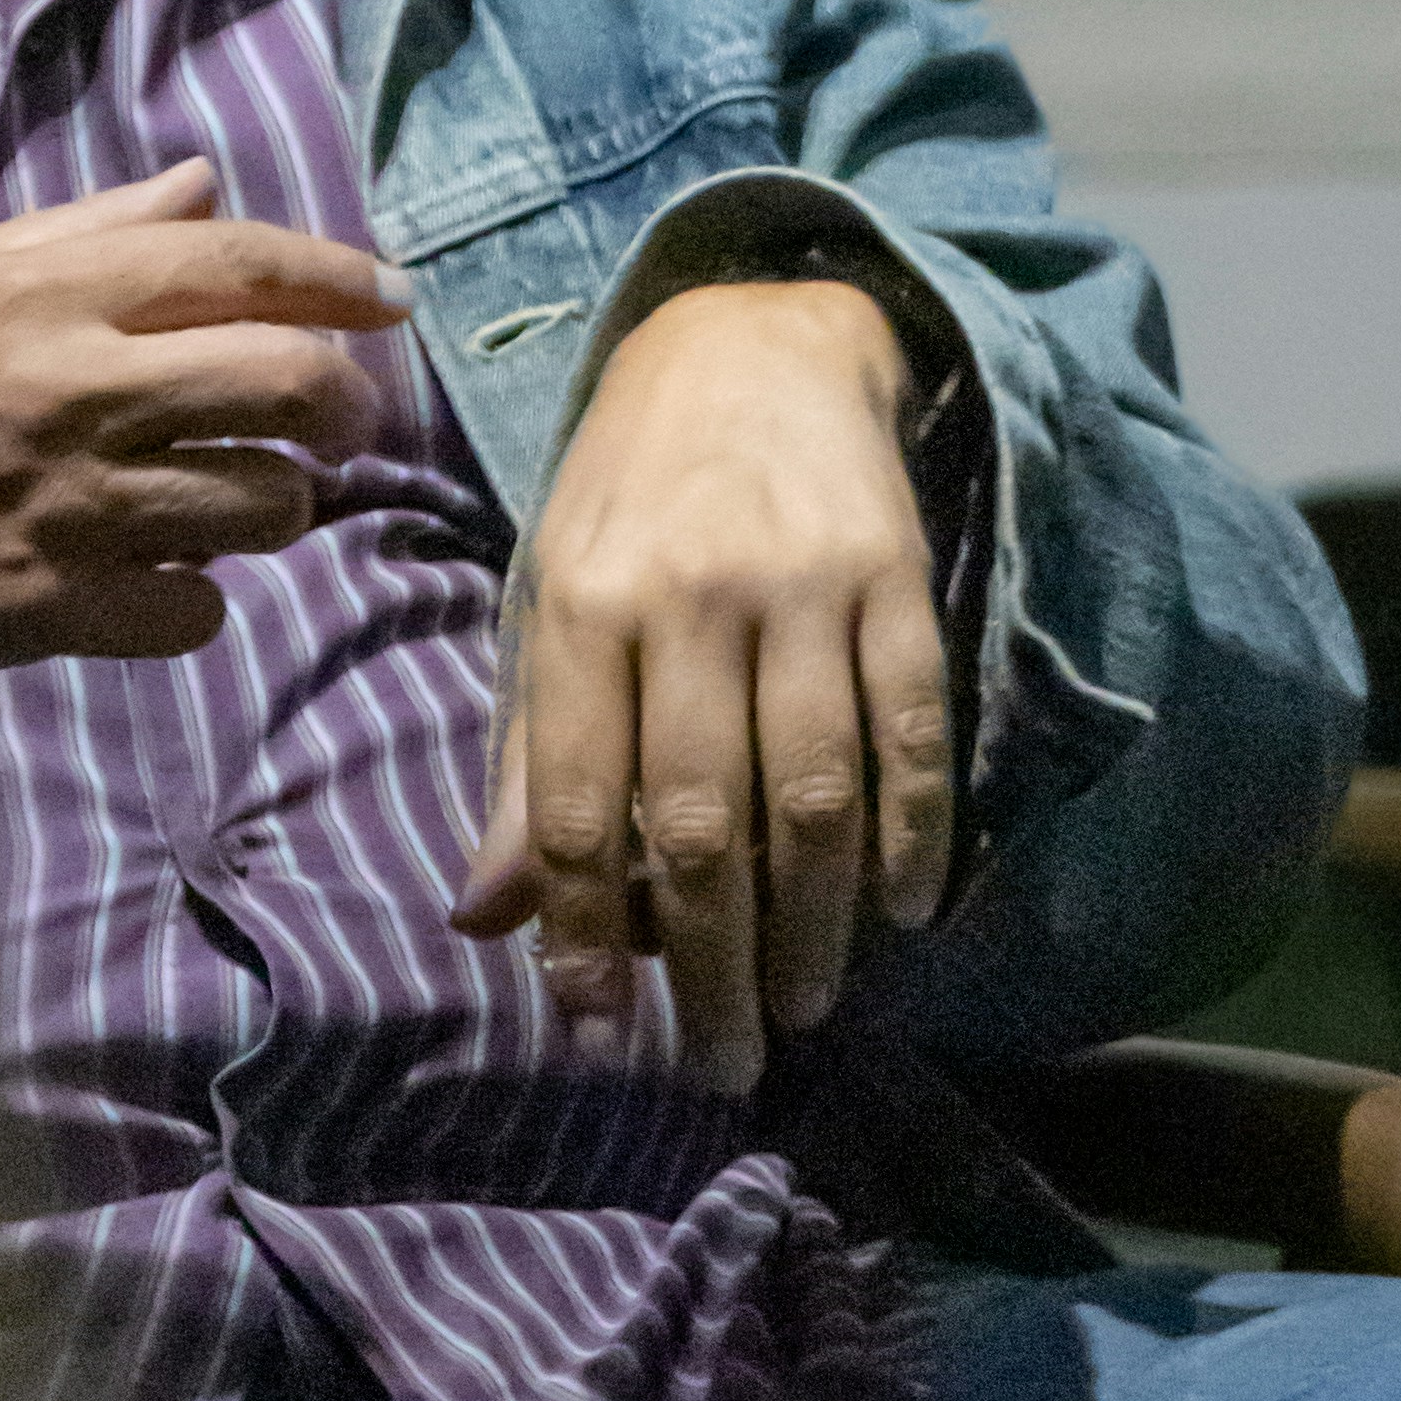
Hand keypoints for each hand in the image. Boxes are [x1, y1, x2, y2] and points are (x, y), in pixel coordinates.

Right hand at [0, 159, 408, 667]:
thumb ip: (87, 229)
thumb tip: (201, 186)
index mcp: (49, 291)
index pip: (237, 262)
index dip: (338, 274)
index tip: (394, 297)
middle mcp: (77, 388)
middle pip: (290, 383)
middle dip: (348, 399)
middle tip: (340, 415)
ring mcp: (72, 506)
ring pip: (266, 505)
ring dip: (281, 501)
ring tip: (246, 494)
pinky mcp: (53, 610)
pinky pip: (196, 610)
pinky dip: (196, 596)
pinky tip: (160, 575)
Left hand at [451, 275, 954, 1089]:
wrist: (754, 338)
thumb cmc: (632, 492)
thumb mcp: (552, 595)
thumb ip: (531, 755)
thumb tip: (486, 916)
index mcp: (580, 601)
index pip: (579, 802)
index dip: (586, 932)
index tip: (598, 1032)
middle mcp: (686, 596)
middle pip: (698, 821)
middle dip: (707, 966)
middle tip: (716, 1063)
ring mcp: (799, 585)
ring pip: (812, 795)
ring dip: (811, 926)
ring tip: (802, 1008)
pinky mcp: (896, 575)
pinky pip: (912, 733)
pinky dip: (914, 837)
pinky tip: (904, 913)